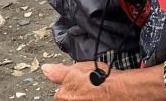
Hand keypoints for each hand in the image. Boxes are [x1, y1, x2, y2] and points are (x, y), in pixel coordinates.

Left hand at [42, 61, 165, 100]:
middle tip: (90, 86)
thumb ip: (58, 71)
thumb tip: (45, 69)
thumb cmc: (99, 79)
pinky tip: (100, 95)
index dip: (71, 85)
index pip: (61, 93)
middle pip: (70, 97)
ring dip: (87, 96)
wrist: (120, 89)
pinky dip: (95, 97)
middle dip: (78, 93)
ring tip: (97, 90)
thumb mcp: (76, 69)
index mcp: (62, 97)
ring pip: (81, 99)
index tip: (80, 82)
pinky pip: (91, 100)